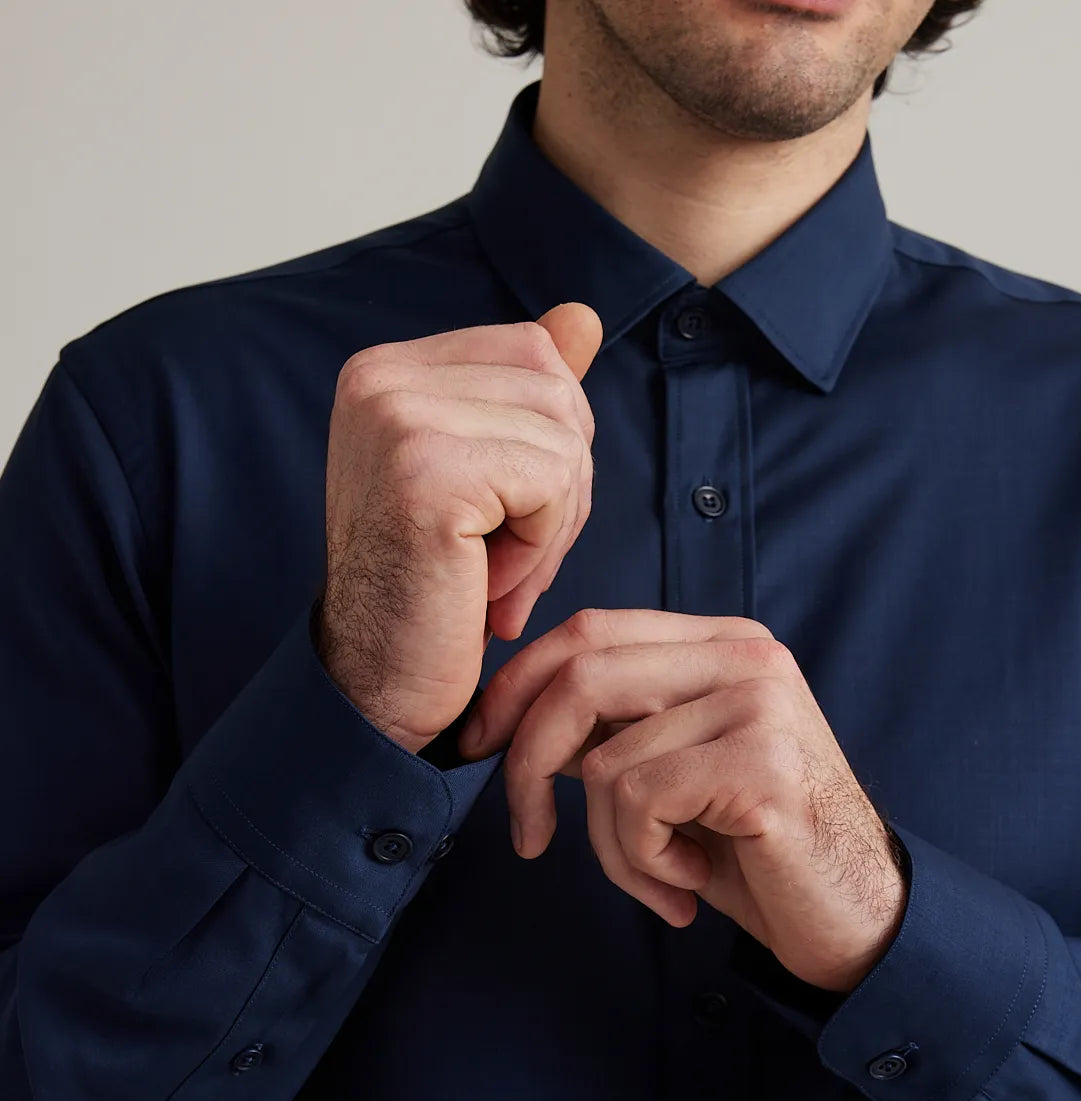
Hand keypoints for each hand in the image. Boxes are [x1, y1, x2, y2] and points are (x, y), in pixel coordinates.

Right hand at [316, 302, 602, 751]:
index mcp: (385, 370)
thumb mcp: (487, 480)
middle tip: (505, 558)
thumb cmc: (432, 592)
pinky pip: (553, 480)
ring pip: (564, 437)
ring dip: (552, 523)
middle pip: (557, 389)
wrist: (376, 684)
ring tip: (492, 574)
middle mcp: (379, 377)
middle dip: (561, 486)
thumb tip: (583, 315)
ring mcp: (397, 417)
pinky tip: (487, 585)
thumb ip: (526, 396)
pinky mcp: (426, 469)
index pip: (534, 353)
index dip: (551, 444)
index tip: (502, 517)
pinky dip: (540, 546)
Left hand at [458, 609, 908, 992]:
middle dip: (526, 764)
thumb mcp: (675, 772)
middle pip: (580, 676)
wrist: (857, 919)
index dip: (515, 685)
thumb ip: (615, 727)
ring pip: (605, 761)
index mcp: (723, 644)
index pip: (589, 630)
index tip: (476, 743)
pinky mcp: (761, 764)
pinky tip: (692, 884)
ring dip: (612, 847)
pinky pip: (638, 805)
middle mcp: (746, 657)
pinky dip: (643, 864)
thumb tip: (513, 716)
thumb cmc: (756, 852)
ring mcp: (758, 704)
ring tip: (665, 878)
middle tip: (529, 837)